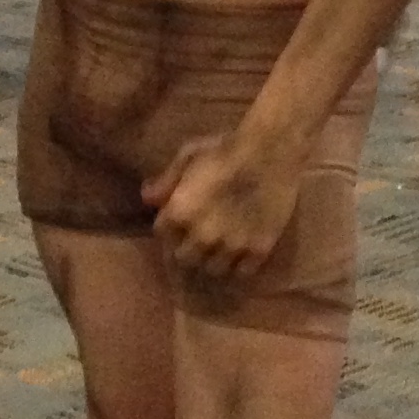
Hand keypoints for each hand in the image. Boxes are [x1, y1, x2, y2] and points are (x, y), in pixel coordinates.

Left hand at [145, 129, 300, 279]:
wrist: (271, 151)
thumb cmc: (226, 147)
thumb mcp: (189, 156)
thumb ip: (167, 181)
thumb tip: (147, 199)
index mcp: (180, 212)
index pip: (162, 235)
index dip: (170, 229)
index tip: (177, 226)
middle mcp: (201, 236)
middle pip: (184, 259)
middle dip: (187, 250)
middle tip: (198, 241)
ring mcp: (231, 246)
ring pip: (213, 270)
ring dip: (213, 260)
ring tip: (220, 250)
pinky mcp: (258, 250)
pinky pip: (242, 271)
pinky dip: (240, 265)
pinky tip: (242, 253)